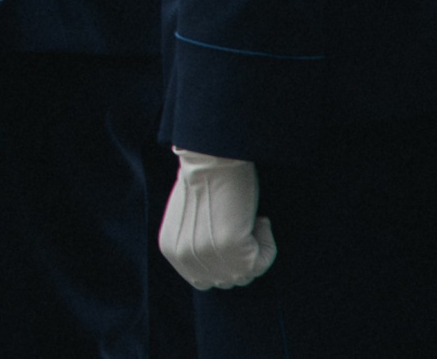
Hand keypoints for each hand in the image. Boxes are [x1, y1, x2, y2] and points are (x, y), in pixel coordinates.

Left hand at [160, 151, 276, 289]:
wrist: (212, 159)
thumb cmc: (204, 182)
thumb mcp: (188, 223)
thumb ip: (197, 248)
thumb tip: (222, 266)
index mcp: (171, 250)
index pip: (203, 280)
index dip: (223, 264)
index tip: (233, 239)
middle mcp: (186, 257)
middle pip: (225, 281)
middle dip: (241, 260)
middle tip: (245, 231)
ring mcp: (208, 255)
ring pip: (246, 275)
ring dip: (255, 250)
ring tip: (250, 222)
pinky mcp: (232, 249)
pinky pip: (262, 263)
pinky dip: (268, 243)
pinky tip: (260, 220)